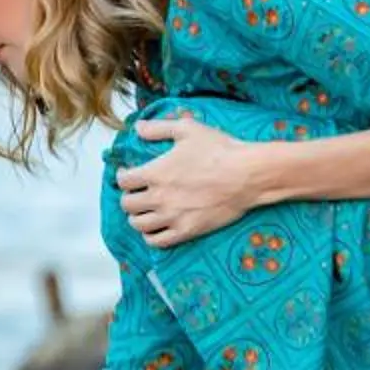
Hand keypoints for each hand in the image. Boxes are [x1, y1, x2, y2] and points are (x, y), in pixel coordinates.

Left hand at [114, 115, 258, 248]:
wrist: (248, 174)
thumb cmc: (219, 149)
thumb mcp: (187, 129)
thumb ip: (158, 128)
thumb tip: (138, 128)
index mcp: (155, 173)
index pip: (123, 181)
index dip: (122, 176)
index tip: (127, 173)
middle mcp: (159, 197)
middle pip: (127, 204)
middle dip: (129, 197)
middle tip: (137, 193)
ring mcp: (172, 216)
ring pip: (138, 224)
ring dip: (137, 217)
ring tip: (144, 211)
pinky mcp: (187, 231)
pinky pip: (157, 241)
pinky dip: (151, 236)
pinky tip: (155, 228)